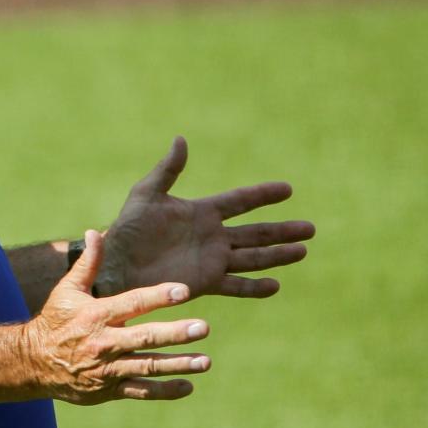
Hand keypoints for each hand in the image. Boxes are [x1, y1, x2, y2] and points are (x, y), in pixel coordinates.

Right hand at [26, 230, 210, 403]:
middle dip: (176, 333)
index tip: (184, 291)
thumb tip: (94, 231)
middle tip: (203, 328)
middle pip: (146, 337)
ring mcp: (108, 368)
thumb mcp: (68, 288)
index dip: (159, 296)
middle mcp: (104, 342)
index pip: (132, 302)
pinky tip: (187, 385)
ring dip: (179, 364)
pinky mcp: (109, 389)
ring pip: (148, 366)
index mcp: (97, 314)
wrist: (34, 361)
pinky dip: (165, 390)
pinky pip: (141, 391)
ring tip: (205, 361)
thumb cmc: (56, 320)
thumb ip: (88, 262)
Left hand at [100, 137, 314, 298]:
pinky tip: (275, 285)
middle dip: (282, 230)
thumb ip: (168, 169)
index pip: (240, 201)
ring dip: (277, 255)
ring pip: (253, 257)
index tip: (287, 189)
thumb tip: (181, 139)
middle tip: (311, 228)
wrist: (116, 263)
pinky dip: (254, 287)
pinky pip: (235, 285)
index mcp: (202, 212)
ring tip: (302, 251)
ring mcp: (211, 260)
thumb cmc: (127, 228)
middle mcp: (212, 236)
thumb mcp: (147, 193)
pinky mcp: (205, 282)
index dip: (263, 195)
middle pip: (256, 232)